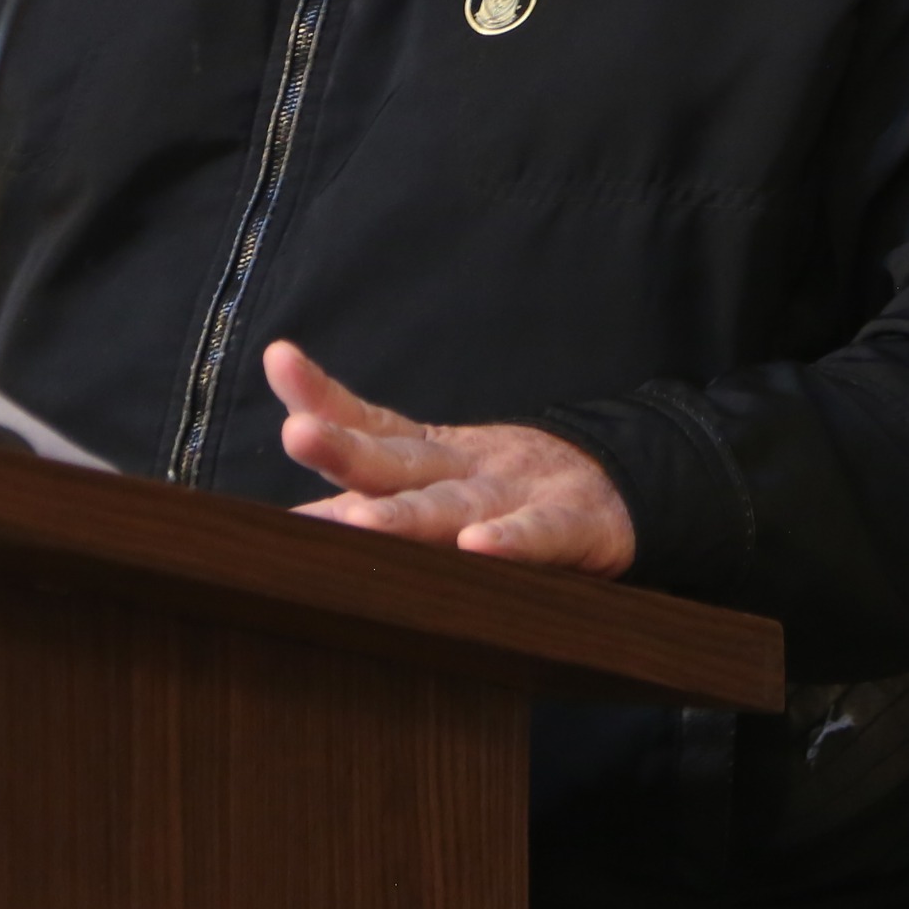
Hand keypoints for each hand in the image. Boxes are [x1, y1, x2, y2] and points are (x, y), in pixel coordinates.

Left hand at [266, 339, 634, 574]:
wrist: (628, 487)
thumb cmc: (518, 493)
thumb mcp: (446, 482)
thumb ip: (380, 493)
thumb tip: (297, 517)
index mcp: (433, 457)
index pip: (372, 424)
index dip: (325, 397)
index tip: (280, 361)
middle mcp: (467, 469)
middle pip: (398, 461)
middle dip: (346, 449)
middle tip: (297, 435)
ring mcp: (520, 494)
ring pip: (455, 505)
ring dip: (407, 513)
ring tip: (357, 520)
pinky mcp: (577, 525)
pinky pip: (541, 535)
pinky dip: (512, 541)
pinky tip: (478, 547)